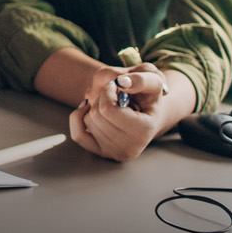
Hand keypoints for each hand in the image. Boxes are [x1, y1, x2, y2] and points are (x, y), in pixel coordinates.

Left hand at [66, 64, 185, 161]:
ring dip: (95, 105)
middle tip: (115, 94)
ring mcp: (115, 152)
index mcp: (144, 130)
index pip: (108, 109)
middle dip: (102, 97)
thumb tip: (121, 82)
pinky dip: (78, 117)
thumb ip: (141, 79)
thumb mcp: (153, 80)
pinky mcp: (102, 152)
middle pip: (96, 114)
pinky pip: (78, 135)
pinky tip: (89, 109)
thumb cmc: (149, 95)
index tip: (117, 84)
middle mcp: (130, 147)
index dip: (108, 90)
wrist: (148, 112)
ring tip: (112, 105)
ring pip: (88, 120)